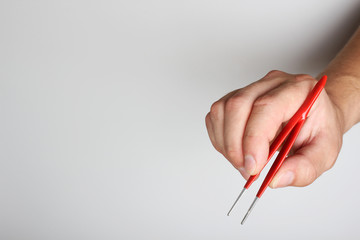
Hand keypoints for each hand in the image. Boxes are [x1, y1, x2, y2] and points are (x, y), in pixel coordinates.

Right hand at [205, 70, 343, 187]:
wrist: (315, 115)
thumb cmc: (319, 129)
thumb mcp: (326, 152)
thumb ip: (305, 168)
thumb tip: (275, 179)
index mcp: (298, 90)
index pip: (266, 107)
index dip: (253, 138)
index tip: (253, 167)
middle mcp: (271, 83)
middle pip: (237, 105)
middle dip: (236, 145)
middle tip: (248, 170)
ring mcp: (250, 88)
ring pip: (222, 110)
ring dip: (226, 143)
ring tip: (244, 162)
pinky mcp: (235, 98)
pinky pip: (216, 116)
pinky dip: (221, 139)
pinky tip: (237, 150)